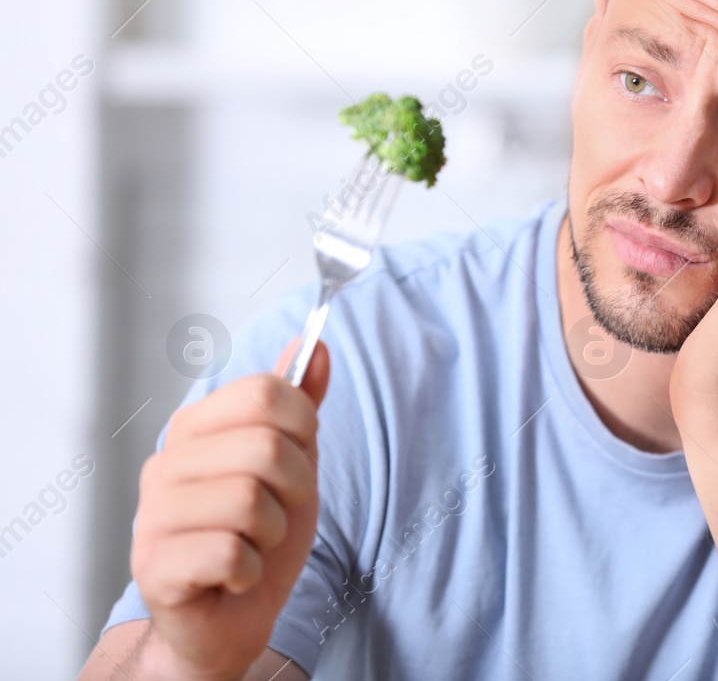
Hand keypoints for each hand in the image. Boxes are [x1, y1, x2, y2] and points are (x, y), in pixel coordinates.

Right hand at [128, 339, 328, 680]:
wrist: (228, 619)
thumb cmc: (258, 535)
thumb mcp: (294, 461)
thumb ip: (301, 404)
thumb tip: (318, 345)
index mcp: (195, 428)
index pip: (264, 392)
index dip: (303, 426)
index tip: (298, 458)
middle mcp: (165, 465)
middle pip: (265, 447)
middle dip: (295, 487)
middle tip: (276, 513)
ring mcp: (152, 516)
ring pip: (250, 501)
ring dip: (273, 534)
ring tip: (253, 545)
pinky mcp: (153, 567)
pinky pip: (231, 553)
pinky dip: (251, 571)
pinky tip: (235, 576)